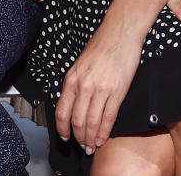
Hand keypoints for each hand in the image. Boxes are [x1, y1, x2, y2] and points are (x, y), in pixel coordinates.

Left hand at [55, 21, 142, 153]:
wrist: (119, 33)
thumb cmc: (101, 47)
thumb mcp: (80, 65)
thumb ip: (76, 84)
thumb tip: (73, 104)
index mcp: (71, 79)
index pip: (62, 111)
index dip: (62, 129)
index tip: (65, 137)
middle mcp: (83, 85)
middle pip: (77, 121)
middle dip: (78, 138)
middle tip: (82, 147)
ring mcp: (100, 89)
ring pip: (92, 123)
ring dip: (91, 139)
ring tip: (91, 147)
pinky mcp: (116, 92)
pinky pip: (108, 118)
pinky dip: (105, 133)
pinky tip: (103, 139)